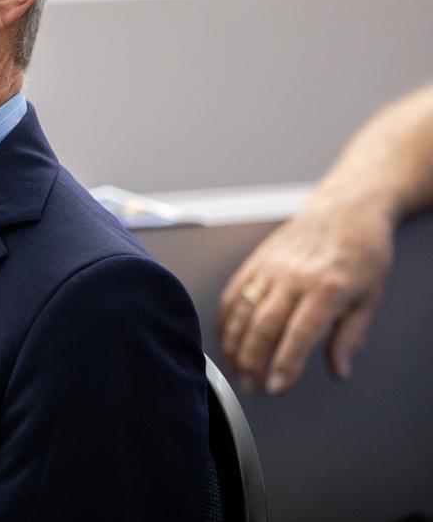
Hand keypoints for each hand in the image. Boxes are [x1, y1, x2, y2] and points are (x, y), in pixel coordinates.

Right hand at [219, 194, 393, 392]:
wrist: (344, 209)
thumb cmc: (362, 252)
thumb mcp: (370, 297)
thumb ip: (350, 336)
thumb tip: (338, 370)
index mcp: (327, 287)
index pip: (300, 333)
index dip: (285, 363)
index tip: (277, 386)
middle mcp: (294, 276)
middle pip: (263, 325)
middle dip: (252, 360)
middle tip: (250, 385)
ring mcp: (270, 267)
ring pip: (243, 311)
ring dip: (235, 344)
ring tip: (236, 369)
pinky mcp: (255, 261)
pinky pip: (233, 292)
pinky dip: (225, 319)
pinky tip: (227, 338)